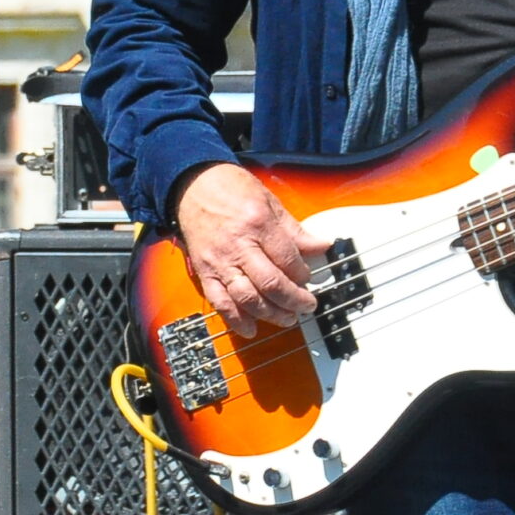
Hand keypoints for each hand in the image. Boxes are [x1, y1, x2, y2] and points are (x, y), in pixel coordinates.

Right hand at [172, 162, 329, 338]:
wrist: (192, 185)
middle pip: (271, 283)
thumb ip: (294, 230)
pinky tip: (250, 328)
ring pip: (247, 297)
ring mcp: (219, 261)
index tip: (308, 278)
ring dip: (270, 314)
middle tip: (307, 305)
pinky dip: (235, 319)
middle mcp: (238, 245)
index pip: (288, 260)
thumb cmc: (230, 189)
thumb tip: (321, 246)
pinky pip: (219, 301)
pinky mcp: (204, 271)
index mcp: (258, 223)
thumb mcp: (269, 201)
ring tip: (287, 318)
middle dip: (294, 300)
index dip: (303, 274)